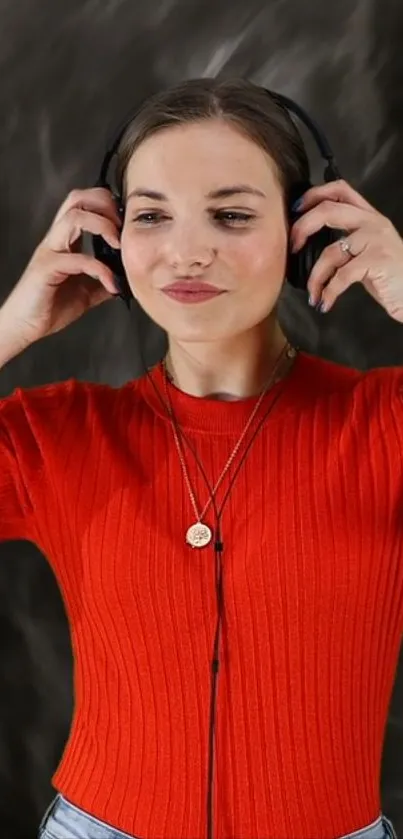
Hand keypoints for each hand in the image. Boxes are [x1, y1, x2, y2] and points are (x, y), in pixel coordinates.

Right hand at [0, 187, 120, 353]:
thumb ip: (103, 281)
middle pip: (77, 199)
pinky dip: (101, 270)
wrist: (25, 326)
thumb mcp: (86, 292)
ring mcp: (50, 251)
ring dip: (102, 225)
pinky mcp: (47, 268)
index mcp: (65, 241)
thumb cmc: (49, 307)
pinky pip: (78, 259)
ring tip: (118, 244)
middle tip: (122, 226)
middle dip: (105, 204)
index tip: (126, 224)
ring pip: (74, 217)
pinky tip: (112, 284)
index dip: (107, 205)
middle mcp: (56, 240)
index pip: (83, 204)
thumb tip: (125, 279)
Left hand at [290, 179, 402, 321]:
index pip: (340, 189)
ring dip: (315, 277)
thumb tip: (308, 238)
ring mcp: (376, 240)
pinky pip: (342, 276)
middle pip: (327, 211)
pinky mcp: (377, 261)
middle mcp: (373, 222)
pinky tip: (325, 302)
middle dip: (302, 228)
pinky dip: (328, 292)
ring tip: (313, 293)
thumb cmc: (387, 275)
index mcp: (369, 215)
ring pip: (330, 252)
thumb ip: (346, 237)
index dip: (313, 195)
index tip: (296, 210)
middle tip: (291, 247)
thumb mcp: (368, 248)